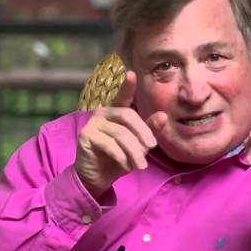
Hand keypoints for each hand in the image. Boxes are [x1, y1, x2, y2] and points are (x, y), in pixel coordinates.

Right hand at [75, 70, 167, 198]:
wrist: (97, 177)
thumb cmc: (119, 158)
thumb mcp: (138, 145)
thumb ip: (149, 130)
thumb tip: (163, 115)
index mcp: (116, 111)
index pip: (123, 96)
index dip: (127, 86)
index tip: (132, 74)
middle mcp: (103, 112)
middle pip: (128, 116)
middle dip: (142, 133)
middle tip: (151, 148)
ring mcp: (93, 123)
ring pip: (120, 134)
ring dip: (134, 151)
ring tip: (140, 165)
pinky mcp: (86, 136)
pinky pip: (109, 145)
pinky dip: (121, 157)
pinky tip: (125, 165)